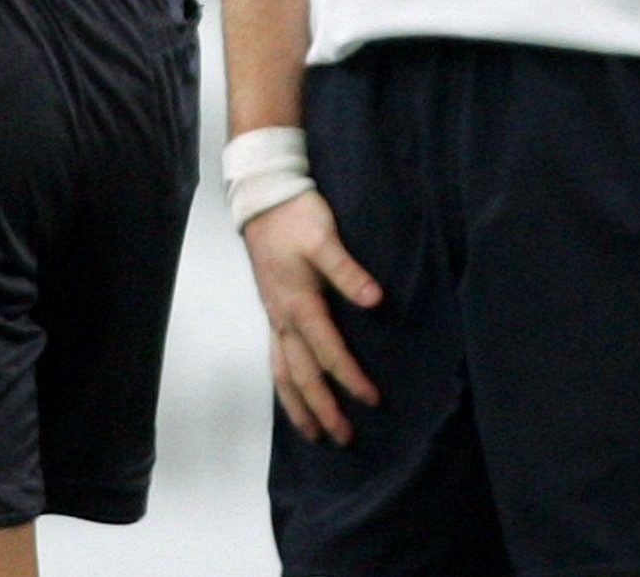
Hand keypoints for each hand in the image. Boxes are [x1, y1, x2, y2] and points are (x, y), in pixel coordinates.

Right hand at [240, 189, 382, 442]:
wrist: (263, 200)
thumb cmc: (297, 217)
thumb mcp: (325, 239)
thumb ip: (349, 271)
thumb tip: (376, 300)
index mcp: (299, 304)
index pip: (328, 352)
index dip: (350, 378)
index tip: (372, 399)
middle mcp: (283, 319)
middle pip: (301, 375)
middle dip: (321, 409)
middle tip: (343, 437)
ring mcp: (274, 317)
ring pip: (282, 373)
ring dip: (297, 405)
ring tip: (312, 434)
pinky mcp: (272, 312)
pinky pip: (275, 359)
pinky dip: (284, 385)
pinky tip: (292, 395)